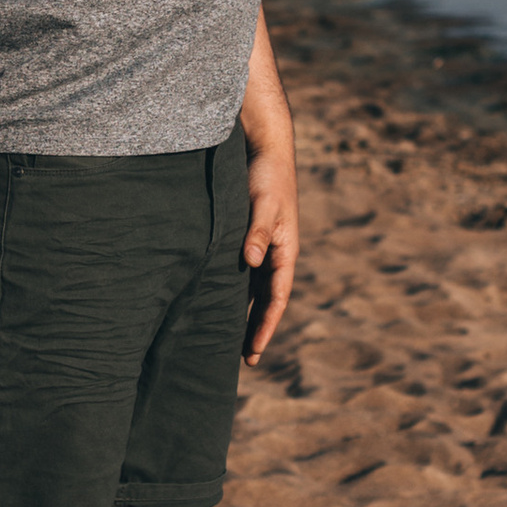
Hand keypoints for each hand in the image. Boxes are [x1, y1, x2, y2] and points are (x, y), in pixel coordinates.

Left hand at [241, 127, 299, 365]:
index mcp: (286, 250)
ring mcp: (264, 246)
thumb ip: (258, 230)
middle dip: (258, 328)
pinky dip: (236, 291)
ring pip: (255, 288)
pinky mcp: (250, 236)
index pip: (277, 298)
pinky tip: (219, 302)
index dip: (266, 325)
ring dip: (247, 313)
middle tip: (246, 359)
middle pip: (267, 300)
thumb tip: (252, 261)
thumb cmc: (266, 174)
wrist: (265, 146)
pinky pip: (244, 272)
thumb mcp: (263, 201)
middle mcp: (276, 253)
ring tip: (231, 340)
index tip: (254, 351)